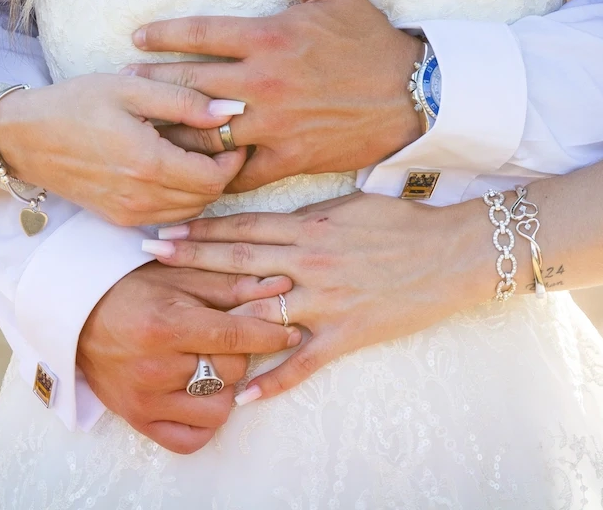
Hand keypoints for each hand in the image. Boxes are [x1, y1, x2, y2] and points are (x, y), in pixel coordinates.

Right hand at [0, 73, 247, 224]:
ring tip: (196, 153)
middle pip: (208, 197)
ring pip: (191, 212)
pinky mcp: (119, 219)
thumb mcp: (130, 88)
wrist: (24, 138)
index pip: (215, 177)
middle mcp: (141, 197)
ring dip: (203, 187)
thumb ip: (184, 100)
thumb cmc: (76, 104)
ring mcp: (129, 213)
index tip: (234, 134)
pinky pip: (168, 216)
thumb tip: (229, 111)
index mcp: (148, 164)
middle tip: (219, 142)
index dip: (234, 158)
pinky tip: (172, 169)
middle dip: (222, 172)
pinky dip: (181, 199)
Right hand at [78, 262, 299, 453]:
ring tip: (212, 364)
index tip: (289, 330)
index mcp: (166, 326)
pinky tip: (199, 393)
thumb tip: (282, 288)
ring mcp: (145, 400)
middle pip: (231, 371)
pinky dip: (204, 419)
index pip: (236, 336)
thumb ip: (232, 284)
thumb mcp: (180, 275)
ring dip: (225, 387)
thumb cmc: (133, 289)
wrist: (78, 314)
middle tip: (231, 339)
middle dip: (241, 353)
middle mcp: (154, 368)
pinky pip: (191, 438)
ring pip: (218, 408)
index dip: (270, 333)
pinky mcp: (138, 420)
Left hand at [127, 0, 424, 192]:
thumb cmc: (372, 42)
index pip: (199, 33)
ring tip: (144, 128)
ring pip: (206, 131)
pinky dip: (212, 173)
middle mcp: (264, 82)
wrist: (413, 96)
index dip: (162, 34)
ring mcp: (274, 123)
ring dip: (172, 129)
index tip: (136, 38)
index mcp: (269, 37)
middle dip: (152, 82)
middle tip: (123, 83)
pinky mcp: (288, 157)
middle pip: (190, 82)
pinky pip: (239, 171)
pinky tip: (190, 172)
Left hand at [145, 193, 489, 402]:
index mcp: (311, 227)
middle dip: (191, 259)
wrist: (455, 253)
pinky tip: (242, 396)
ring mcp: (327, 300)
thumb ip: (309, 215)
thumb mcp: (353, 205)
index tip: (166, 228)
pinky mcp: (348, 333)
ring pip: (261, 311)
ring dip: (216, 317)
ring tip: (177, 323)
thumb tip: (275, 218)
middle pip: (238, 262)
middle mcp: (310, 262)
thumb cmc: (405, 224)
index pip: (244, 227)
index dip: (202, 228)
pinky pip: (303, 362)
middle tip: (148, 257)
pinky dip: (273, 381)